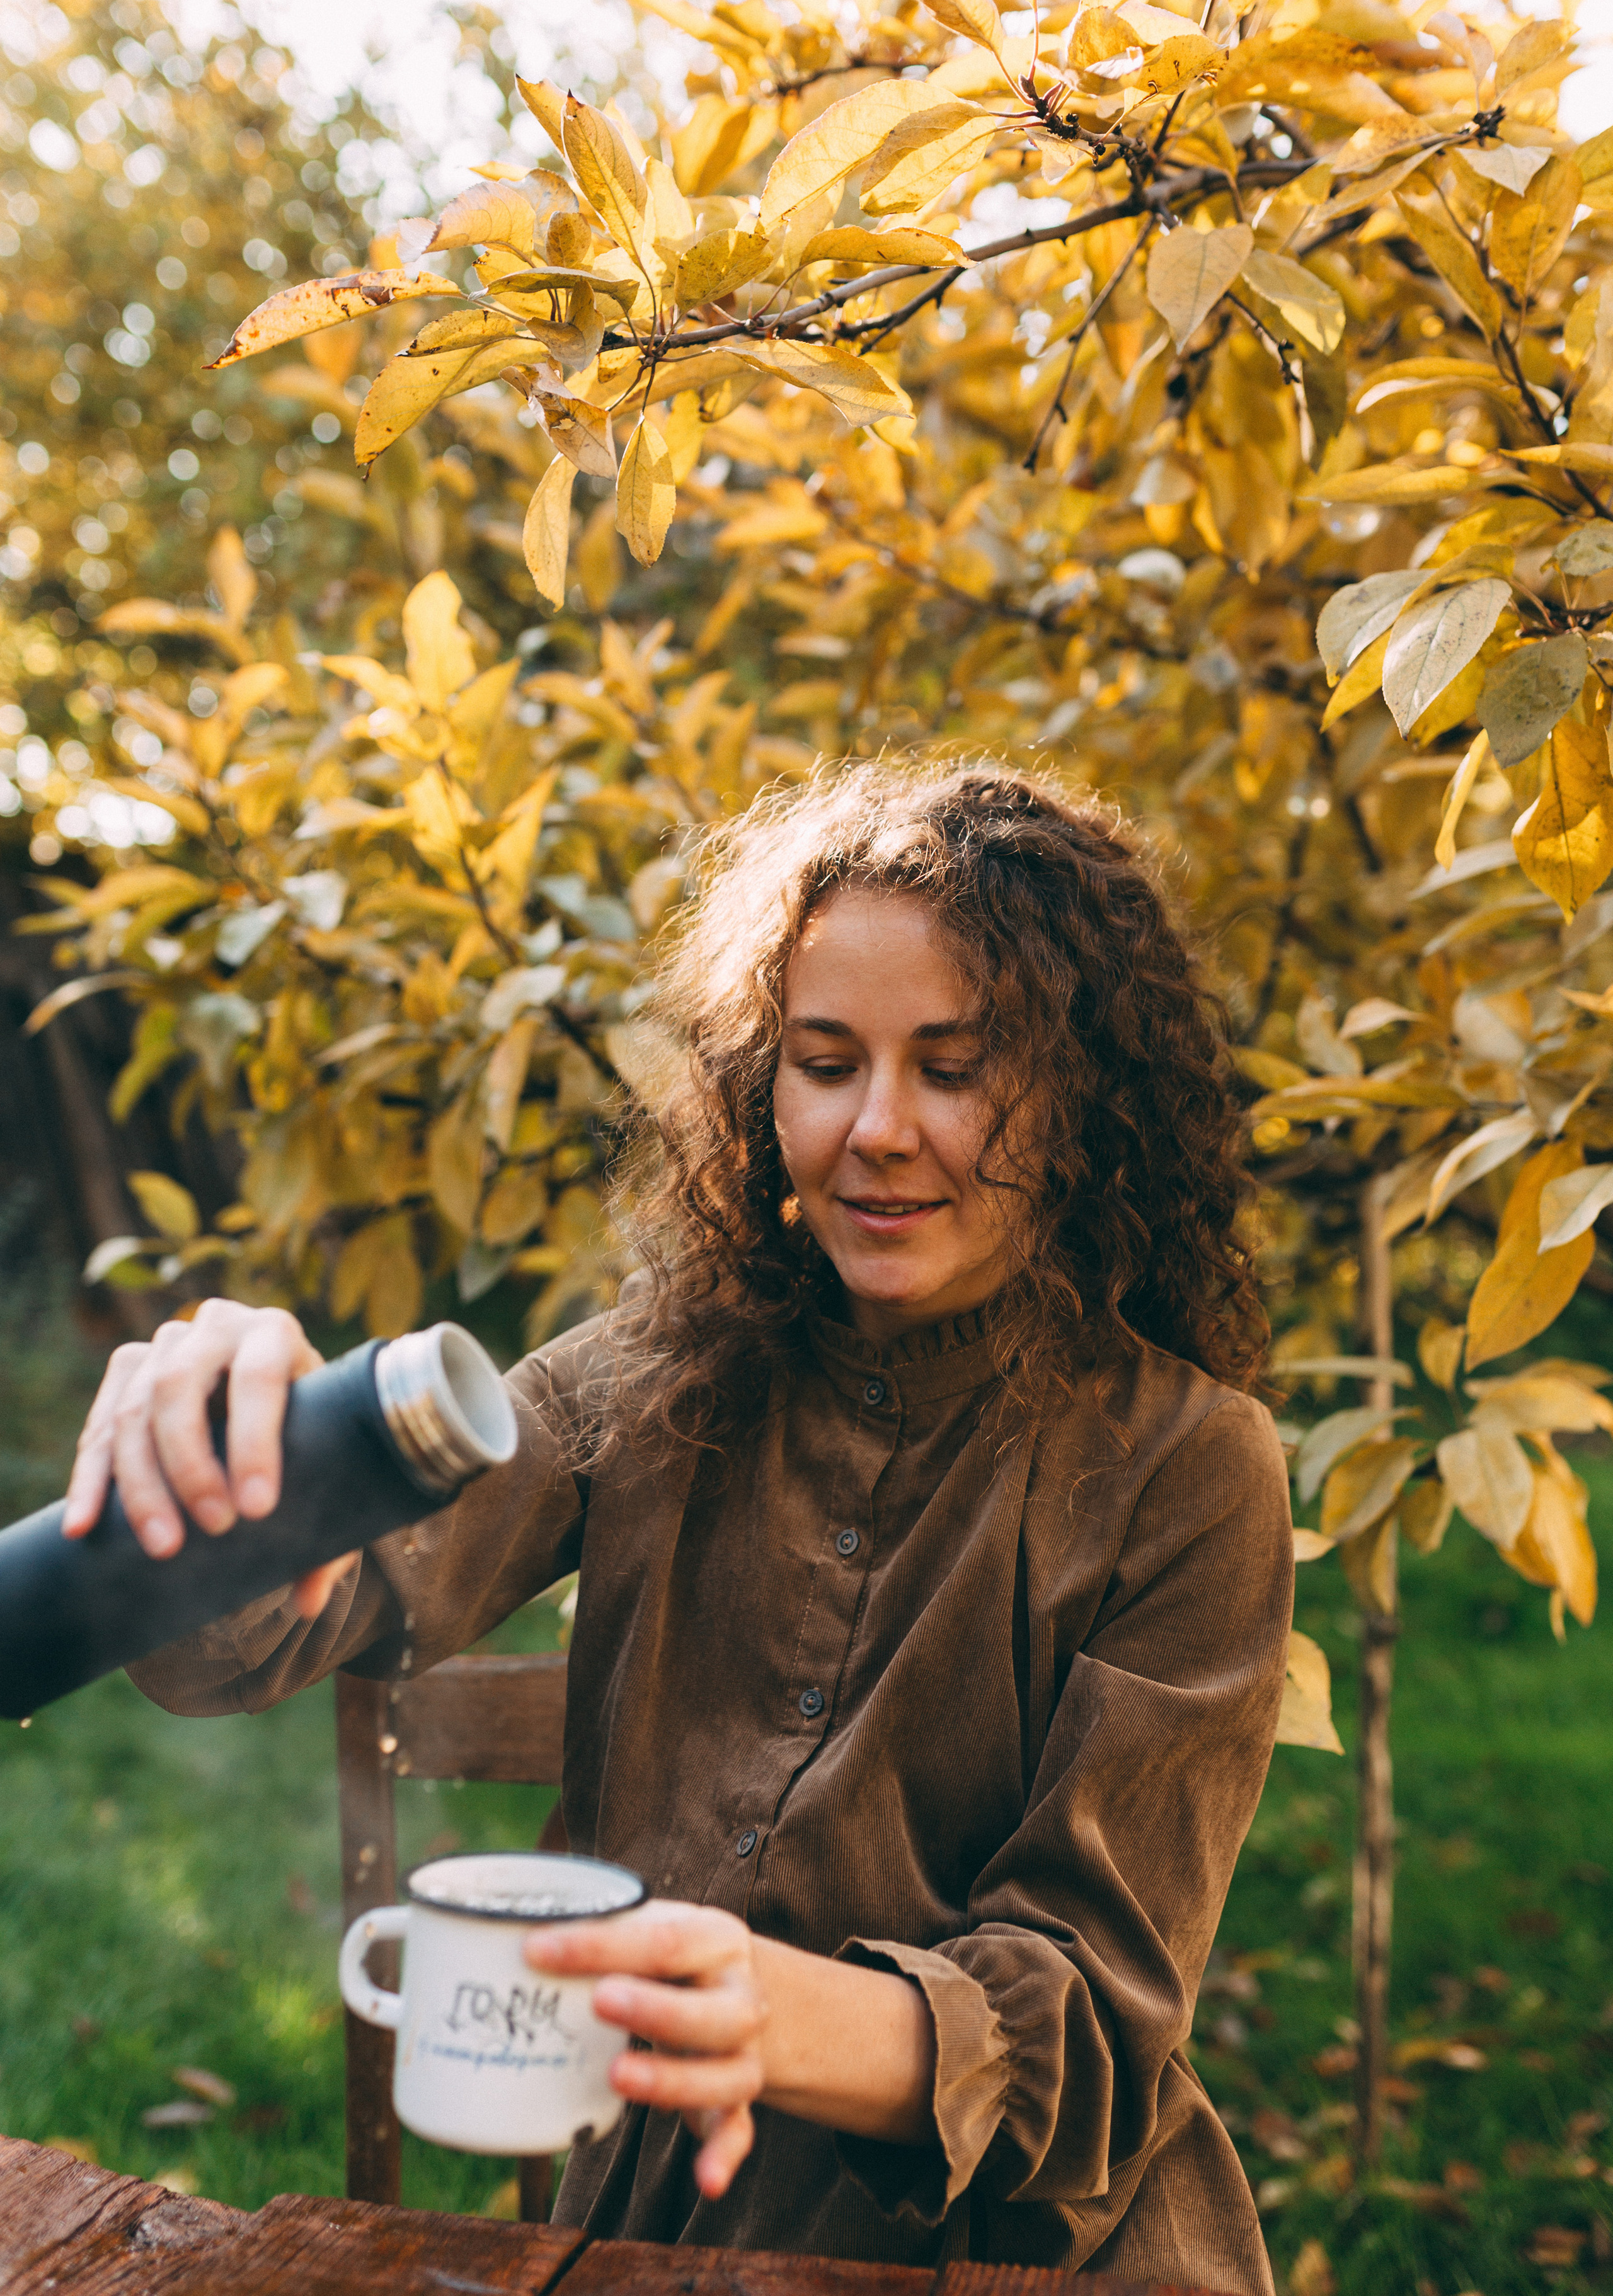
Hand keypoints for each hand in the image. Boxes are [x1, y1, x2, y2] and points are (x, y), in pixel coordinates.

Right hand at [62, 1299, 355, 1618]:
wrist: (276, 1399)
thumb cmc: (311, 1434)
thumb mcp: (331, 1470)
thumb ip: (328, 1533)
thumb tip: (308, 1603)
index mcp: (276, 1333)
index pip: (259, 1379)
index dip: (255, 1442)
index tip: (259, 1510)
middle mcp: (216, 1326)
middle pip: (180, 1389)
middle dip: (190, 1466)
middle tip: (214, 1530)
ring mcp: (164, 1345)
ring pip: (133, 1412)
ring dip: (142, 1485)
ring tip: (164, 1547)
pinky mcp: (127, 1373)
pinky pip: (100, 1427)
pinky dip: (90, 1481)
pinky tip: (84, 1526)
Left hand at [524, 1900, 764, 2198]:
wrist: (738, 1992)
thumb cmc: (671, 1961)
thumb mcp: (648, 1930)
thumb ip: (597, 1935)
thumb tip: (496, 1936)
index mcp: (714, 1940)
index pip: (664, 1940)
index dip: (599, 1945)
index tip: (535, 1949)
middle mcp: (739, 1997)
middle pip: (718, 2012)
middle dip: (658, 2009)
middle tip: (600, 2002)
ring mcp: (742, 2054)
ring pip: (728, 2077)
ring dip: (673, 2081)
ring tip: (616, 2076)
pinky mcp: (736, 2103)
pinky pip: (738, 2134)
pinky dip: (723, 2157)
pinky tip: (705, 2181)